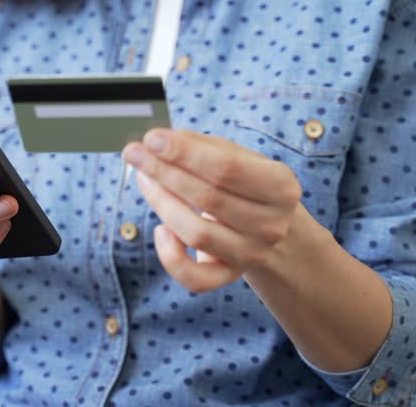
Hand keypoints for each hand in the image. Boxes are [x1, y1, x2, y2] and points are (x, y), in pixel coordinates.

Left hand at [122, 129, 302, 292]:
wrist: (265, 222)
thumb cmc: (243, 181)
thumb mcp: (234, 155)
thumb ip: (199, 145)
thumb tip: (156, 141)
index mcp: (281, 186)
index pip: (226, 168)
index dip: (184, 153)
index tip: (151, 138)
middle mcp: (271, 224)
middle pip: (208, 198)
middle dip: (164, 172)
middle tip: (134, 154)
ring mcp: (252, 254)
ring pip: (196, 234)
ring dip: (161, 203)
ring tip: (143, 178)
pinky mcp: (229, 276)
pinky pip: (195, 278)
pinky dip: (171, 256)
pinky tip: (160, 230)